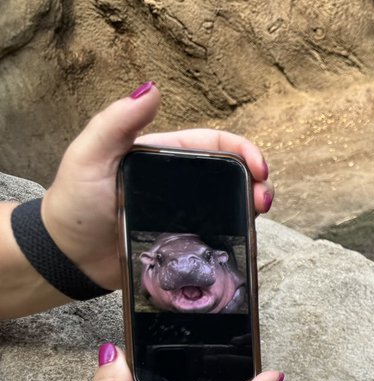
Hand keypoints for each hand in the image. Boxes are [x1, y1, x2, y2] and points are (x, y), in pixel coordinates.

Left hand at [39, 82, 273, 292]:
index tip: (258, 167)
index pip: (214, 144)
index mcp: (165, 156)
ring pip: (232, 205)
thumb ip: (117, 122)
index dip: (243, 150)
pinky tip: (246, 238)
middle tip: (264, 199)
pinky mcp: (187, 244)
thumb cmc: (74, 203)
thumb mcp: (89, 155)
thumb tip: (153, 89)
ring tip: (259, 216)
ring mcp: (187, 214)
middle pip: (232, 175)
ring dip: (253, 207)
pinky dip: (239, 235)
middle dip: (257, 181)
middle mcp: (182, 184)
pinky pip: (220, 237)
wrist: (67, 256)